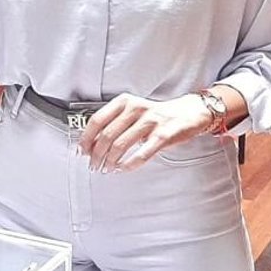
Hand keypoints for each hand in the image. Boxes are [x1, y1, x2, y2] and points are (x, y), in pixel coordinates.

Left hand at [78, 93, 209, 172]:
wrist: (188, 112)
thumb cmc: (156, 115)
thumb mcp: (132, 112)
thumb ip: (113, 124)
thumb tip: (91, 145)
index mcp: (124, 102)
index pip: (97, 120)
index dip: (86, 138)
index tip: (81, 151)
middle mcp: (135, 108)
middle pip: (107, 135)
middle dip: (97, 155)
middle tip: (94, 166)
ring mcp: (150, 121)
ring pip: (121, 145)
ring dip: (111, 161)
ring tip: (107, 168)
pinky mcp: (163, 134)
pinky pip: (142, 152)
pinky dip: (129, 164)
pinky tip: (123, 168)